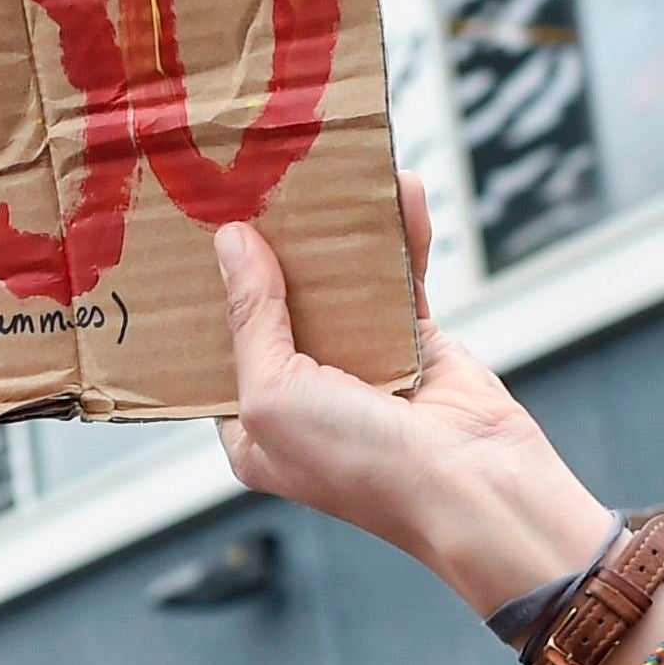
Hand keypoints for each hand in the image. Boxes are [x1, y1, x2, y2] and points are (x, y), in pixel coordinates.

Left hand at [214, 175, 610, 609]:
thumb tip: (232, 245)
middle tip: (250, 185)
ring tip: (322, 175)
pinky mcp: (418, 345)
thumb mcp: (274, 395)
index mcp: (255, 428)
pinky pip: (401, 281)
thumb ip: (251, 318)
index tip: (189, 233)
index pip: (216, 351)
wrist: (473, 489)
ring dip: (338, 235)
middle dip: (269, 250)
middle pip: (277, 308)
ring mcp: (362, 369)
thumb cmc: (360, 465)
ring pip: (341, 287)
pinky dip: (401, 239)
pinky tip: (399, 193)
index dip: (205, 296)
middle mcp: (305, 398)